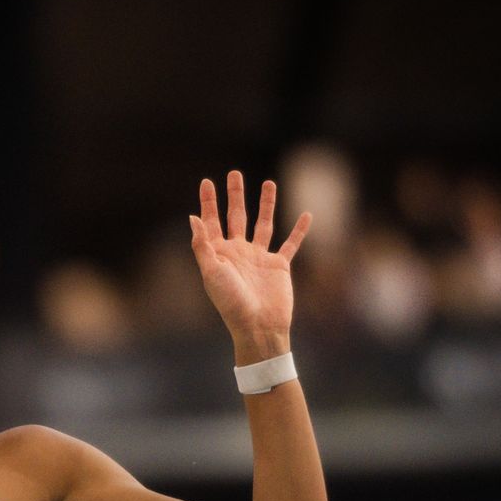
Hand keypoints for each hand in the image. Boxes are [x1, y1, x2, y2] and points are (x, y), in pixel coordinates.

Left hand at [188, 171, 311, 356]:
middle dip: (235, 195)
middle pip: (236, 216)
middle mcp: (239, 252)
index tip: (207, 181)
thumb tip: (193, 218)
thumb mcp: (211, 272)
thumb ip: (202, 245)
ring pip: (264, 223)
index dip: (209, 202)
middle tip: (234, 173)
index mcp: (220, 253)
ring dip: (266, 204)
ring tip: (269, 182)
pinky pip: (291, 243)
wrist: (258, 326)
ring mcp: (260, 258)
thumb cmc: (231, 303)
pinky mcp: (279, 266)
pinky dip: (299, 230)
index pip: (212, 221)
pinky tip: (307, 214)